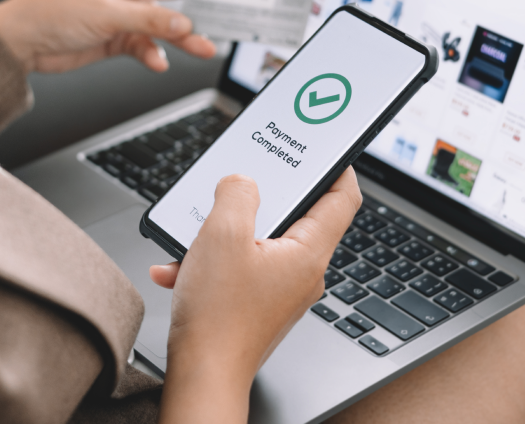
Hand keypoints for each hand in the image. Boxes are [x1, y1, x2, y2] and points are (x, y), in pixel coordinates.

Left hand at [0, 0, 236, 73]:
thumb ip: (149, 19)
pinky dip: (155, 53)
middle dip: (201, 1)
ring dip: (184, 34)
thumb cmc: (49, 10)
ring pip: (167, 20)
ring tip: (201, 47)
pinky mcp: (120, 36)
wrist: (21, 43)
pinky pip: (149, 43)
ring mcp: (126, 10)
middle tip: (224, 12)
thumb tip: (184, 25)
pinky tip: (157, 62)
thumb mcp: (105, 13)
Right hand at [152, 170, 362, 423]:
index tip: (322, 148)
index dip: (336, 166)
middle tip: (244, 178)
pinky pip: (240, 266)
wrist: (202, 376)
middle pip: (296, 215)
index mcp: (308, 253)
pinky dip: (212, 260)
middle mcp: (302, 272)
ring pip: (259, 241)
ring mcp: (280, 290)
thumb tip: (241, 181)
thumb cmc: (218, 318)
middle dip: (262, 196)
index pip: (343, 198)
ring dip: (225, 231)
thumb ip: (236, 193)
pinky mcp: (257, 303)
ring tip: (198, 231)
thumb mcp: (222, 234)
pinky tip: (182, 265)